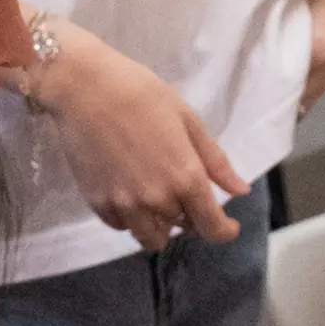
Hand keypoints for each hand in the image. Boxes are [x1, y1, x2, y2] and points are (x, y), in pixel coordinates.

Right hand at [30, 18, 248, 250]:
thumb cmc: (141, 93)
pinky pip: (121, 226)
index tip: (227, 225)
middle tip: (183, 194)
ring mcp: (125, 205)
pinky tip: (129, 193)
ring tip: (156, 199)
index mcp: (186, 178)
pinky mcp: (98, 204)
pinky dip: (130, 218)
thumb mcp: (187, 120)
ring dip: (160, 225)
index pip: (212, 227)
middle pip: (183, 230)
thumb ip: (215, 161)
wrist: (83, 87)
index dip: (224, 231)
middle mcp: (157, 200)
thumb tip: (241, 191)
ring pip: (150, 238)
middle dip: (190, 217)